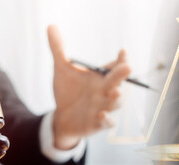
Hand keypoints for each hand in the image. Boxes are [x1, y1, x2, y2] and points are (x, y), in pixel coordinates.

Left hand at [46, 25, 130, 149]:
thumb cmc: (68, 91)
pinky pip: (106, 123)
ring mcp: (104, 107)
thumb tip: (50, 26)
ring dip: (117, 99)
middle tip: (127, 67)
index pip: (115, 66)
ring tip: (116, 92)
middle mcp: (106, 91)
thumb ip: (59, 49)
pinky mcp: (98, 123)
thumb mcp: (62, 69)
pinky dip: (106, 120)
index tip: (123, 51)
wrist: (61, 117)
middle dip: (123, 75)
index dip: (121, 59)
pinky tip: (102, 114)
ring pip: (115, 103)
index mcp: (101, 77)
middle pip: (118, 82)